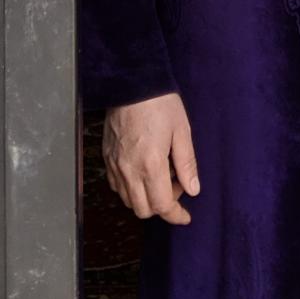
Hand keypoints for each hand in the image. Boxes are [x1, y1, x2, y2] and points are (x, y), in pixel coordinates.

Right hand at [102, 92, 200, 225]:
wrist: (132, 82)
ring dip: (145, 198)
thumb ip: (187, 163)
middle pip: (143, 209)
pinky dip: (130, 188)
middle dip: (162, 206)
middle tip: (175, 186)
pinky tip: (143, 171)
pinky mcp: (106, 157)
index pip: (162, 205)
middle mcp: (129, 169)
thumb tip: (193, 189)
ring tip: (160, 176)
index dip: (175, 215)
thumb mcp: (182, 131)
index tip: (185, 216)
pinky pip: (116, 185)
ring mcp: (115, 164)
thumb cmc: (159, 103)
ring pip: (128, 200)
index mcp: (151, 164)